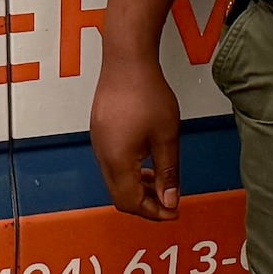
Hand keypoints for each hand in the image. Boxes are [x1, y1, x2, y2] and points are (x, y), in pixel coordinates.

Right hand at [91, 52, 185, 221]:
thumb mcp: (166, 137)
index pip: (131, 202)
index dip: (153, 212)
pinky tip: (146, 162)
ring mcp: (98, 144)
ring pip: (115, 180)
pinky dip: (129, 172)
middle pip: (119, 196)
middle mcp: (102, 156)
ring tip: (161, 182)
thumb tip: (169, 202)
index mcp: (117, 161)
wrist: (126, 61)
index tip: (174, 210)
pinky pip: (111, 163)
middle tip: (169, 201)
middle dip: (145, 204)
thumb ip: (168, 173)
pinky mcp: (99, 133)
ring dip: (137, 188)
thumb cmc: (147, 93)